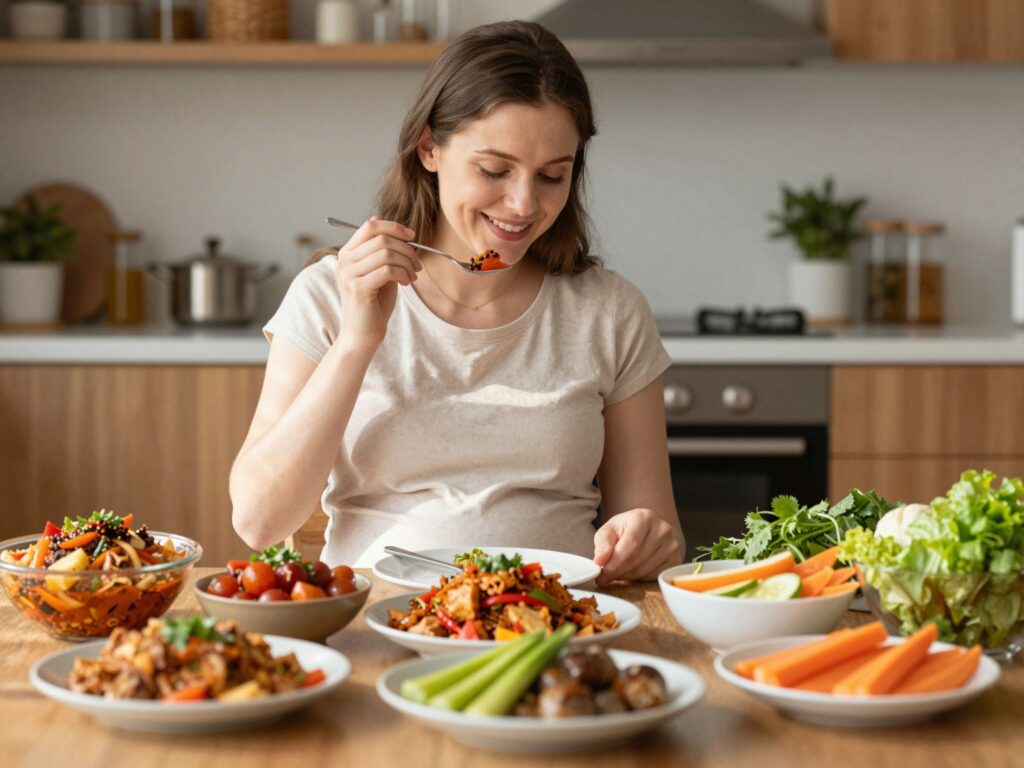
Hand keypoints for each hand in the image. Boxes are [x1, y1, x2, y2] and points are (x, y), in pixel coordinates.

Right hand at [334, 217, 422, 349]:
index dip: (394, 227)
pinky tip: (406, 283)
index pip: (370, 226)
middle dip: (406, 249)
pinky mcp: (357, 288)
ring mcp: (349, 274)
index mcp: (348, 253)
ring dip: (406, 263)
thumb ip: (386, 253)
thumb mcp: (381, 272)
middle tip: (417, 265)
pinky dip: (403, 274)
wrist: (362, 334)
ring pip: (386, 253)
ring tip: (412, 276)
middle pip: (381, 238)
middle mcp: (344, 260)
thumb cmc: (374, 304)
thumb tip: (405, 235)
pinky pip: (387, 270)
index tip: (412, 237)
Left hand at [593, 508, 681, 584]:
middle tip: (605, 576)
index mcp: (644, 517)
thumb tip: (599, 560)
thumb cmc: (624, 531)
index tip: (602, 572)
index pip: (631, 542)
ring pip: (645, 569)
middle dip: (618, 571)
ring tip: (617, 572)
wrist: (644, 532)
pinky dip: (639, 578)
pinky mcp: (675, 560)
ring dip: (626, 576)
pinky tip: (631, 572)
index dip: (615, 560)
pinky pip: (654, 576)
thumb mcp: (608, 531)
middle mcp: (662, 529)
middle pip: (637, 558)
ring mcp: (672, 545)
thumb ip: (602, 544)